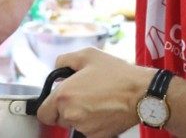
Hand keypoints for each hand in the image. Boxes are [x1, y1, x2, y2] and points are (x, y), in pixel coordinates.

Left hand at [37, 48, 154, 137]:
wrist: (142, 93)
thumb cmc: (117, 74)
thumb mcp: (89, 55)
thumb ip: (65, 60)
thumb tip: (57, 68)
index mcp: (64, 96)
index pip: (43, 112)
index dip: (50, 105)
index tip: (60, 100)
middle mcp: (71, 115)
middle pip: (59, 119)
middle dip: (67, 109)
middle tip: (85, 95)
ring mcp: (85, 128)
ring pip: (75, 125)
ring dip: (82, 116)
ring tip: (99, 100)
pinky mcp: (98, 136)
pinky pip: (89, 131)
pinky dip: (94, 123)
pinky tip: (105, 110)